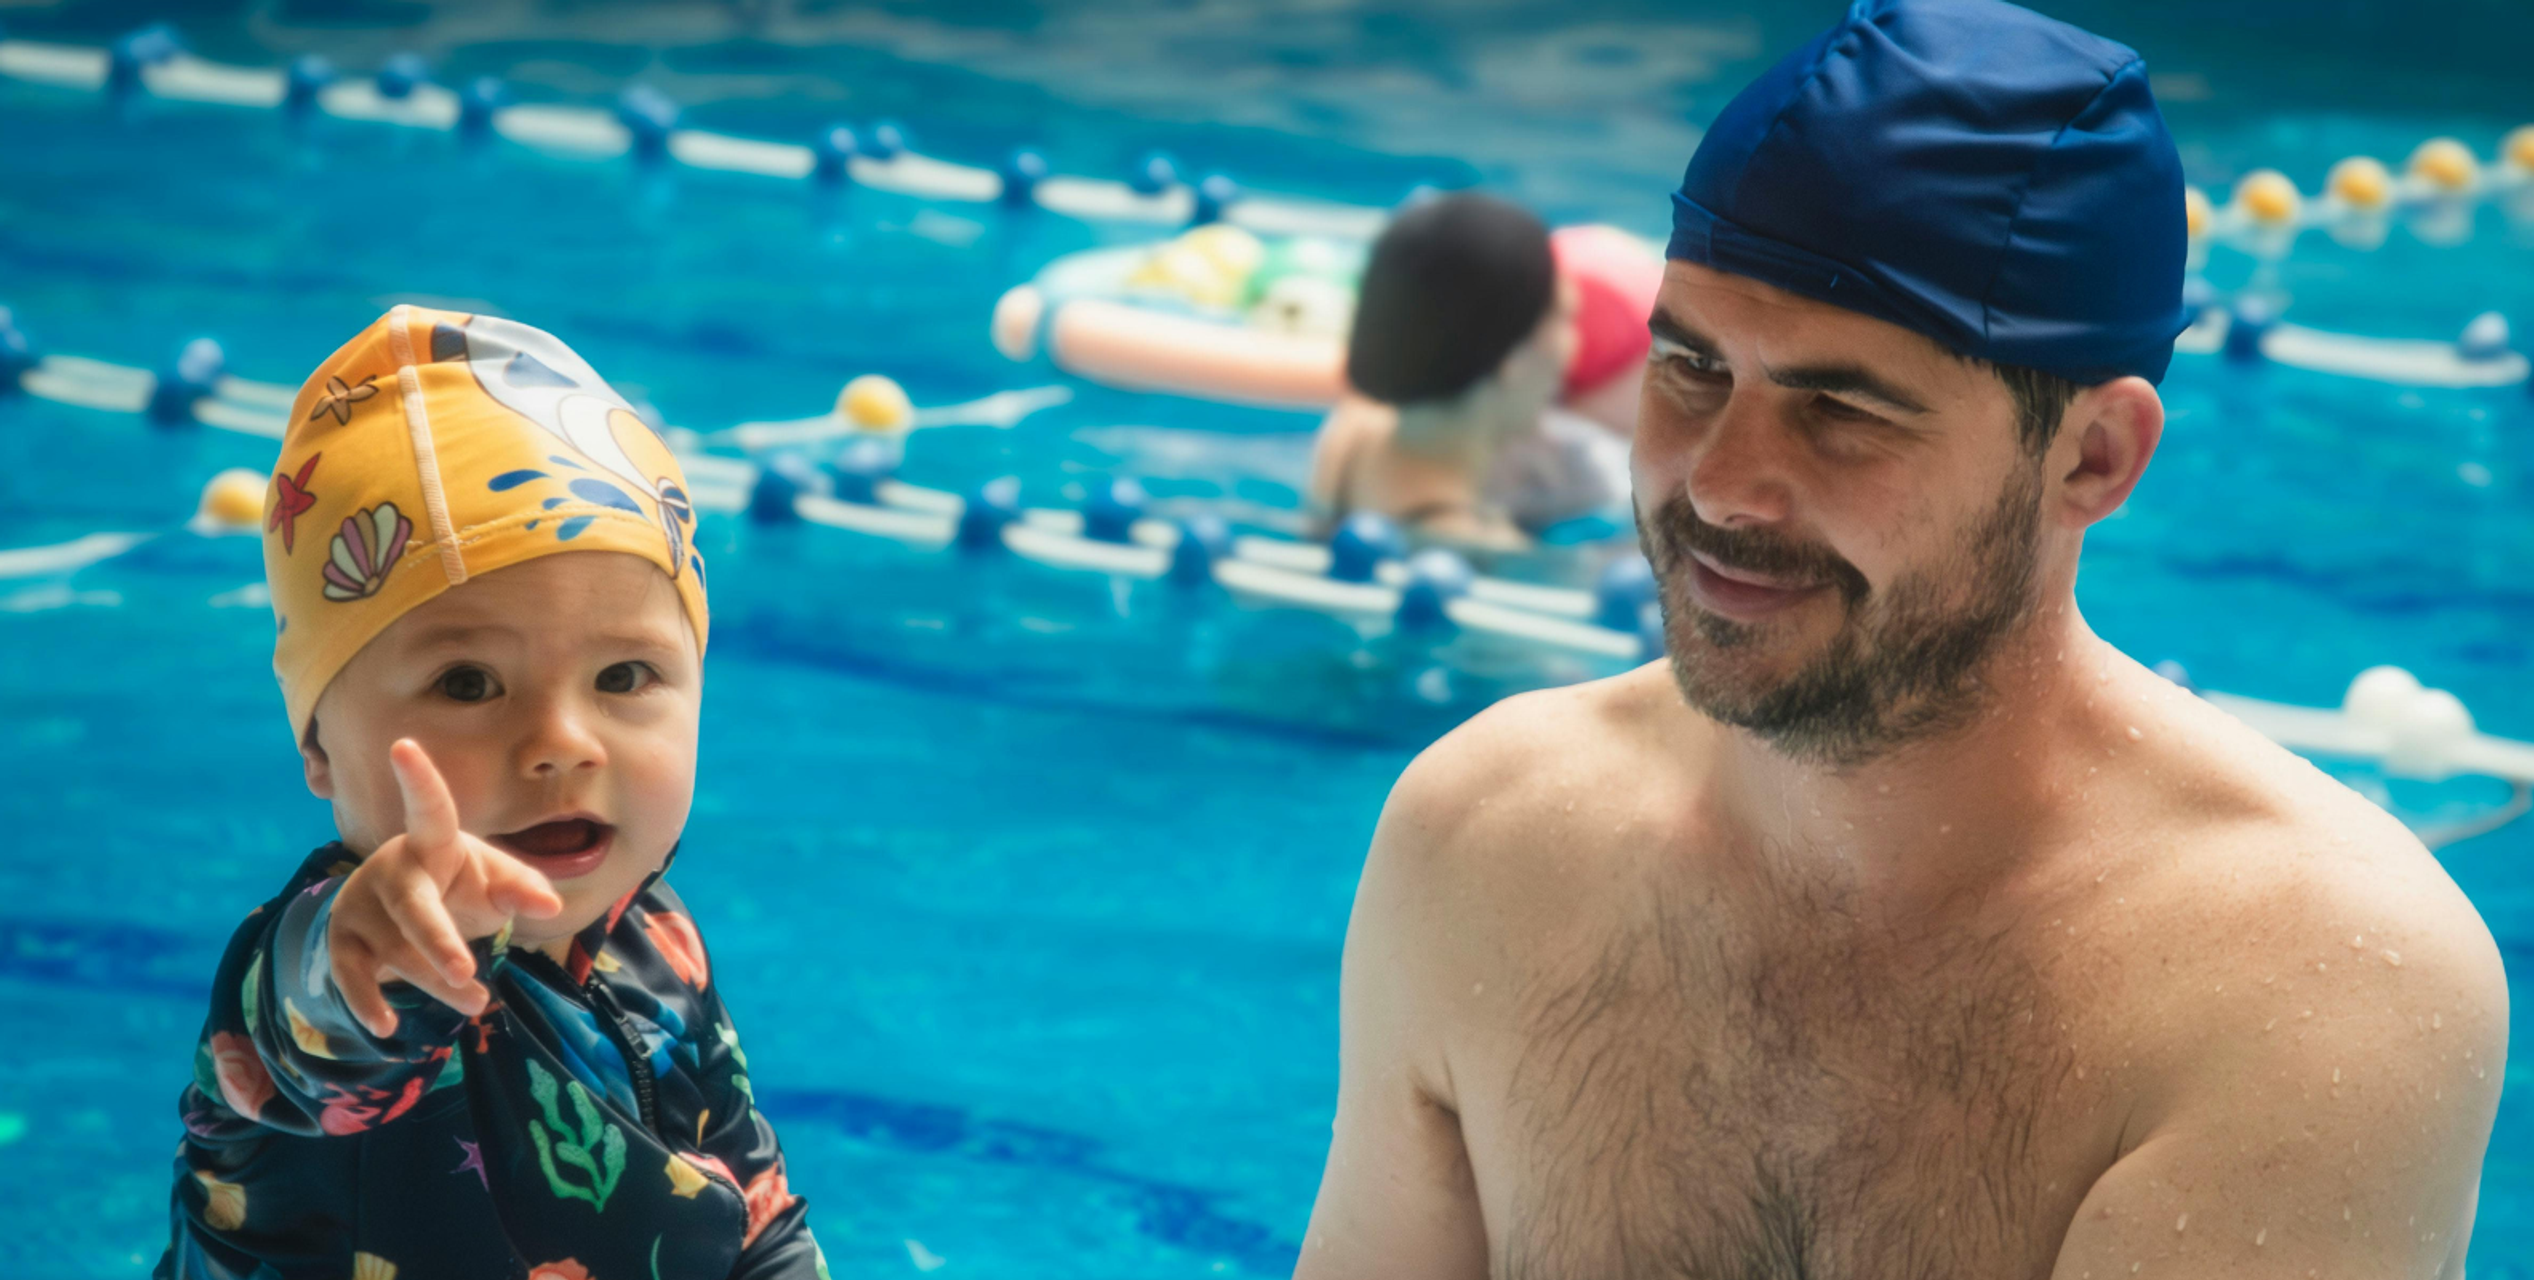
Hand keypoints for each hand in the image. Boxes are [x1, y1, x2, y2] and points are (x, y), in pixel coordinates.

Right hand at [326, 739, 564, 1037]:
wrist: (401, 911)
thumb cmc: (459, 883)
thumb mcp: (495, 880)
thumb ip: (522, 887)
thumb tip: (549, 904)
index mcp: (432, 843)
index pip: (430, 809)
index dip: (419, 780)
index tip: (404, 745)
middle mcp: (392, 870)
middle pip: (414, 907)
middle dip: (438, 940)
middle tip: (466, 970)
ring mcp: (362, 906)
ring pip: (396, 951)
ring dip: (434, 982)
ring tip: (477, 1002)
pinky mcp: (345, 942)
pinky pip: (352, 975)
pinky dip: (369, 1002)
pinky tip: (386, 1028)